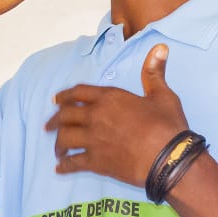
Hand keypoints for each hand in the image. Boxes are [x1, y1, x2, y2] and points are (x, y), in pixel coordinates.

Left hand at [47, 44, 188, 186]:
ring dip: (57, 144)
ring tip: (57, 149)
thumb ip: (154, 72)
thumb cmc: (167, 126)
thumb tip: (160, 48)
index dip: (64, 95)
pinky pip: (73, 163)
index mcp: (110, 98)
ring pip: (64, 139)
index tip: (56, 100)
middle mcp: (96, 117)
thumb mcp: (162, 95)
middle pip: (65, 116)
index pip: (79, 92)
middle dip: (55, 120)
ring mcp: (93, 140)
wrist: (169, 158)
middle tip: (49, 126)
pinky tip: (60, 168)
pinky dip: (64, 166)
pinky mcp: (96, 162)